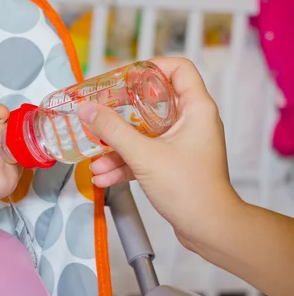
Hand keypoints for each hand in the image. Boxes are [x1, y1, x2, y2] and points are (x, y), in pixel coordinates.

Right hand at [77, 57, 242, 245]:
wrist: (208, 229)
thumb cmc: (190, 189)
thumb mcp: (144, 155)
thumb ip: (113, 130)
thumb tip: (87, 110)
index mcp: (196, 109)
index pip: (179, 69)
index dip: (151, 67)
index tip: (124, 76)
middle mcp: (190, 123)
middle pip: (152, 103)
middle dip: (121, 112)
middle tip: (100, 111)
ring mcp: (181, 145)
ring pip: (143, 134)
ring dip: (117, 146)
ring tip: (94, 159)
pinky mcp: (172, 165)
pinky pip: (143, 156)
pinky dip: (124, 164)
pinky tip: (103, 177)